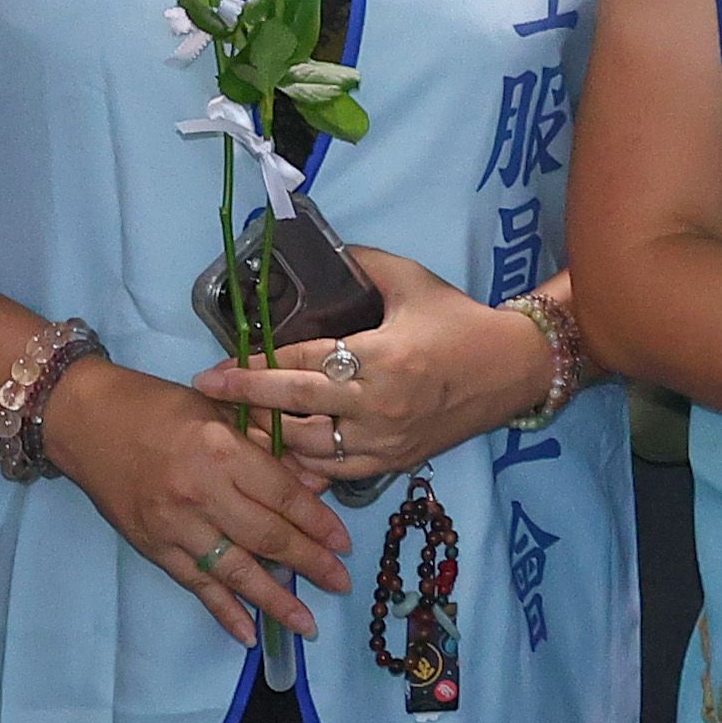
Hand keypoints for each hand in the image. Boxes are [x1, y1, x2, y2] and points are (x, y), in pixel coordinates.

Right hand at [42, 360, 351, 647]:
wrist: (88, 421)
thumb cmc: (160, 407)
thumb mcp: (221, 409)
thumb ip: (268, 444)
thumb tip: (317, 482)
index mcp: (222, 451)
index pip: (282, 496)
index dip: (318, 522)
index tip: (345, 544)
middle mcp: (200, 493)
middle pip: (266, 537)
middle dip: (309, 564)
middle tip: (342, 584)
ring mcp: (173, 525)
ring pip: (234, 570)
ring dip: (274, 600)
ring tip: (306, 625)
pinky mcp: (151, 547)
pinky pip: (195, 585)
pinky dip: (223, 611)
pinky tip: (248, 633)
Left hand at [191, 249, 542, 481]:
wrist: (513, 369)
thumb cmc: (461, 321)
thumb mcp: (413, 281)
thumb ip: (365, 264)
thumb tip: (322, 250)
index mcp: (381, 356)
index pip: (302, 363)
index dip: (255, 364)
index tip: (218, 366)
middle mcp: (379, 404)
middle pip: (295, 407)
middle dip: (246, 400)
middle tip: (208, 393)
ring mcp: (387, 439)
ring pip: (310, 448)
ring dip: (269, 436)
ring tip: (238, 423)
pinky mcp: (395, 462)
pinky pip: (336, 472)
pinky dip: (304, 466)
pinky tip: (280, 455)